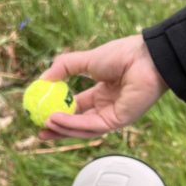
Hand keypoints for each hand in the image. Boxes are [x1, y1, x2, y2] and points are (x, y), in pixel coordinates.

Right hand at [37, 34, 167, 139]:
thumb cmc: (122, 55)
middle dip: (59, 129)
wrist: (145, 57)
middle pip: (79, 124)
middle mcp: (107, 107)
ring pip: (84, 128)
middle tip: (40, 130)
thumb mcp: (86, 59)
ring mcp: (113, 116)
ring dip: (63, 128)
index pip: (77, 109)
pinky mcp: (118, 121)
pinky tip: (56, 118)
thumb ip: (64, 68)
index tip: (41, 114)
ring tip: (45, 123)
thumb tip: (42, 79)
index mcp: (102, 93)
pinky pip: (91, 126)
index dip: (59, 113)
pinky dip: (72, 124)